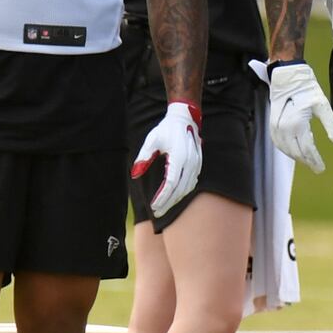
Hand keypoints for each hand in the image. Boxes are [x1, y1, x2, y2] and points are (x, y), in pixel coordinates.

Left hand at [130, 102, 202, 216]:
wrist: (184, 118)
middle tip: (158, 213)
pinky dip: (184, 192)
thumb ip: (143, 157)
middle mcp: (190, 162)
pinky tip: (175, 196)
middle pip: (180, 190)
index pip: (171, 184)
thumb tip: (134, 174)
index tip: (154, 206)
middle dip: (169, 203)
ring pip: (188, 188)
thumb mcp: (152, 140)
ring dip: (177, 199)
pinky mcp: (198, 164)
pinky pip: (192, 182)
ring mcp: (196, 163)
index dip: (162, 197)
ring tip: (165, 207)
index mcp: (179, 157)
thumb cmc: (166, 130)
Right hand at [269, 61, 332, 172]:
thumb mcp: (322, 104)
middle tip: (316, 167)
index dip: (315, 160)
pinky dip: (286, 150)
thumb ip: (330, 123)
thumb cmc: (306, 88)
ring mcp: (276, 127)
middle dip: (307, 161)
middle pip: (296, 152)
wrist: (286, 76)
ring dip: (296, 157)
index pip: (307, 149)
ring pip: (286, 150)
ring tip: (307, 161)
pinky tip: (293, 151)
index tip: (321, 169)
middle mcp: (284, 128)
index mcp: (297, 124)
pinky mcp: (272, 124)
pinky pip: (278, 144)